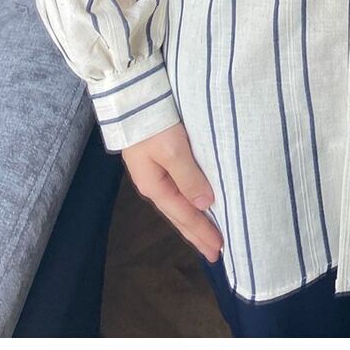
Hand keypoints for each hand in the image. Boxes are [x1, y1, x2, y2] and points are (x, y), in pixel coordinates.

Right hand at [122, 120, 222, 263]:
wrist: (129, 96)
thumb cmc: (151, 122)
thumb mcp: (171, 149)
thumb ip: (188, 176)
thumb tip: (206, 204)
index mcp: (155, 186)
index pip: (185, 216)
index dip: (202, 233)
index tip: (220, 249)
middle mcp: (153, 184)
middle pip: (179, 216)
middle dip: (197, 234)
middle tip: (215, 254)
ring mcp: (154, 173)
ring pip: (178, 205)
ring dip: (194, 220)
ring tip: (208, 235)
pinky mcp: (158, 159)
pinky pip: (178, 190)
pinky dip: (189, 202)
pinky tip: (196, 203)